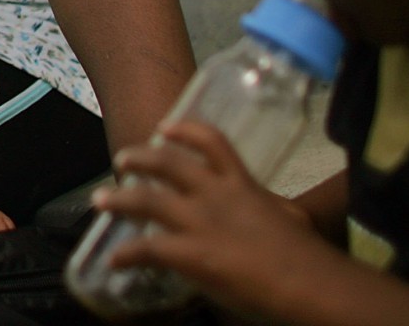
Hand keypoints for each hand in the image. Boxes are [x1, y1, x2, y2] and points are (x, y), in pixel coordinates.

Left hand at [94, 121, 348, 322]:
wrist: (308, 283)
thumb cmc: (307, 254)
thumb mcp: (289, 216)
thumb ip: (268, 207)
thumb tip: (267, 209)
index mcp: (242, 184)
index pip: (212, 143)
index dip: (185, 130)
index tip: (164, 126)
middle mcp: (214, 194)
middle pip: (167, 163)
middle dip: (139, 158)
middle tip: (121, 159)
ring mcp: (199, 222)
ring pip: (146, 200)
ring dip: (118, 199)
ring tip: (100, 200)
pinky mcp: (190, 253)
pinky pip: (146, 249)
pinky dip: (126, 254)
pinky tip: (114, 260)